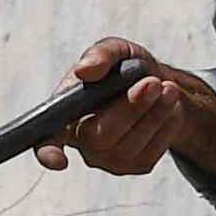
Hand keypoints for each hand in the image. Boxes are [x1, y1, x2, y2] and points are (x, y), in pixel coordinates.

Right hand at [34, 37, 215, 179]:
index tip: (59, 160)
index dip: (48, 152)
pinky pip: (152, 151)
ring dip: (153, 113)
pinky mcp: (136, 165)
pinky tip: (169, 106)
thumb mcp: (116, 51)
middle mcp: (81, 142)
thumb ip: (100, 55)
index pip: (46, 140)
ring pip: (129, 145)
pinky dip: (165, 125)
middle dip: (129, 108)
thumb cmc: (125, 68)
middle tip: (152, 82)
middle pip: (99, 137)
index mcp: (64, 114)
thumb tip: (85, 70)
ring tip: (167, 88)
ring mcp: (109, 159)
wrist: (158, 84)